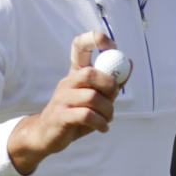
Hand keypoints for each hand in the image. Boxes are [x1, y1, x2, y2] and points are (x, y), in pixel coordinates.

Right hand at [7, 31, 119, 175]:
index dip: (95, 39)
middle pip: (90, 73)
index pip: (79, 46)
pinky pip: (86, 116)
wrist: (46, 135)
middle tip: (114, 97)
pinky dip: (100, 123)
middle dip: (108, 85)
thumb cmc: (73, 115)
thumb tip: (129, 63)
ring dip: (107, 110)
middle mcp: (67, 82)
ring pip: (91, 97)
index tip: (112, 45)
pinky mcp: (60, 117)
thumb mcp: (94, 98)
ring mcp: (61, 99)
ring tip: (108, 118)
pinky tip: (103, 127)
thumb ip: (110, 84)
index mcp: (75, 73)